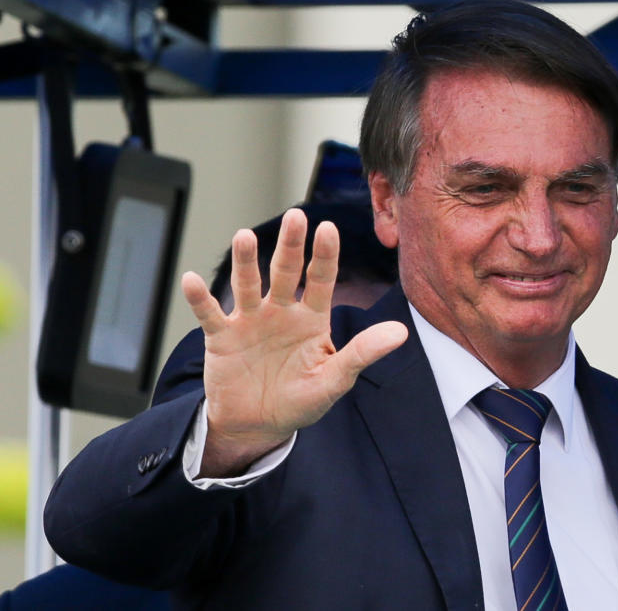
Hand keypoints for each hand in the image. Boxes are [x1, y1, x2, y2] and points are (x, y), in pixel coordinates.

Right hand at [180, 209, 407, 476]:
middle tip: (295, 217)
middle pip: (285, 272)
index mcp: (312, 318)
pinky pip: (209, 313)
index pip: (321, 279)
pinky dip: (199, 298)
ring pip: (247, 284)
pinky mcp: (221, 337)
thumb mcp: (334, 379)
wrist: (258, 425)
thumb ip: (363, 353)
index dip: (325, 255)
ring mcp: (250, 321)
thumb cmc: (300, 400)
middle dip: (290, 245)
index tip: (328, 228)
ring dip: (245, 262)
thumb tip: (401, 333)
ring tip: (244, 236)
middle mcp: (281, 311)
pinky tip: (191, 280)